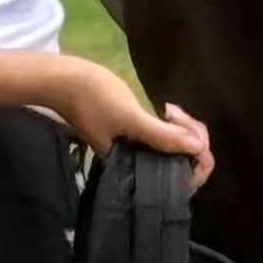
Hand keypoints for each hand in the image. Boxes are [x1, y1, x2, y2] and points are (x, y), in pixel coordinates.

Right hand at [44, 59, 214, 187]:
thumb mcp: (130, 117)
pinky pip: (165, 139)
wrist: (64, 81)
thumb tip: (197, 148)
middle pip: (184, 164)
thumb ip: (161, 135)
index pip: (182, 180)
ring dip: (183, 130)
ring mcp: (138, 151)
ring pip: (177, 150)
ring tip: (171, 110)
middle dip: (191, 139)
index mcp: (136, 170)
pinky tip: (168, 111)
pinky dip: (173, 126)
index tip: (192, 133)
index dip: (196, 158)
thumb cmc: (93, 99)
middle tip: (176, 114)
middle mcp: (140, 165)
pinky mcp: (135, 137)